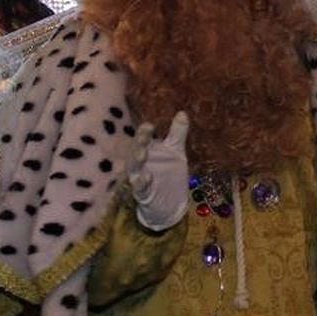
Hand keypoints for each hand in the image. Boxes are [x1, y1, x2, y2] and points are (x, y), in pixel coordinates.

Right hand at [127, 111, 190, 231]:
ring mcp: (140, 178)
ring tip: (142, 154)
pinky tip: (147, 178)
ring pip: (134, 168)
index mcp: (147, 151)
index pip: (143, 139)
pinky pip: (139, 188)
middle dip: (139, 143)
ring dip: (136, 161)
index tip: (150, 125)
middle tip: (144, 135)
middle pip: (135, 151)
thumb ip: (177, 134)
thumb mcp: (176, 152)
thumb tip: (182, 113)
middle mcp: (140, 163)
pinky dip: (141, 183)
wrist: (170, 202)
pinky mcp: (143, 194)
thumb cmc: (169, 173)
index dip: (144, 132)